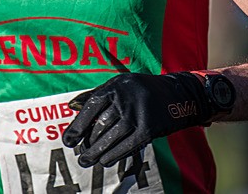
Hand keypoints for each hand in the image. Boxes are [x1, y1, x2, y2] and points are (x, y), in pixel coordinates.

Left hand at [61, 72, 210, 167]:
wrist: (178, 94)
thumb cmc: (142, 91)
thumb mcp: (121, 85)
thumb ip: (97, 94)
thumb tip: (72, 106)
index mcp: (116, 86)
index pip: (91, 107)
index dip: (77, 126)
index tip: (68, 141)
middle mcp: (125, 98)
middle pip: (100, 125)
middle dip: (88, 143)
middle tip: (80, 155)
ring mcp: (138, 113)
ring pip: (111, 137)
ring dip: (97, 152)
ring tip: (87, 160)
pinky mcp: (149, 127)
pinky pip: (127, 145)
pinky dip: (114, 155)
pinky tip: (105, 161)